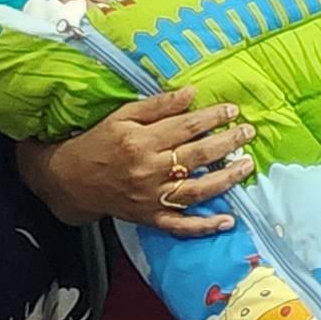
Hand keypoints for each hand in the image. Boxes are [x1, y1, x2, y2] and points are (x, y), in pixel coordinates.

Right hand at [18, 90, 252, 236]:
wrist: (71, 180)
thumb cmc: (98, 142)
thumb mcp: (122, 116)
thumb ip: (158, 106)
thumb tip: (192, 93)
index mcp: (141, 141)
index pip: (186, 127)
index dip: (213, 118)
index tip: (233, 110)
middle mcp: (149, 170)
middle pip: (197, 156)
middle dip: (227, 143)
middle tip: (249, 133)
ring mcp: (152, 197)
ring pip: (197, 190)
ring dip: (226, 179)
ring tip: (247, 165)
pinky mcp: (151, 217)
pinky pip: (181, 225)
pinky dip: (205, 226)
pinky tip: (227, 221)